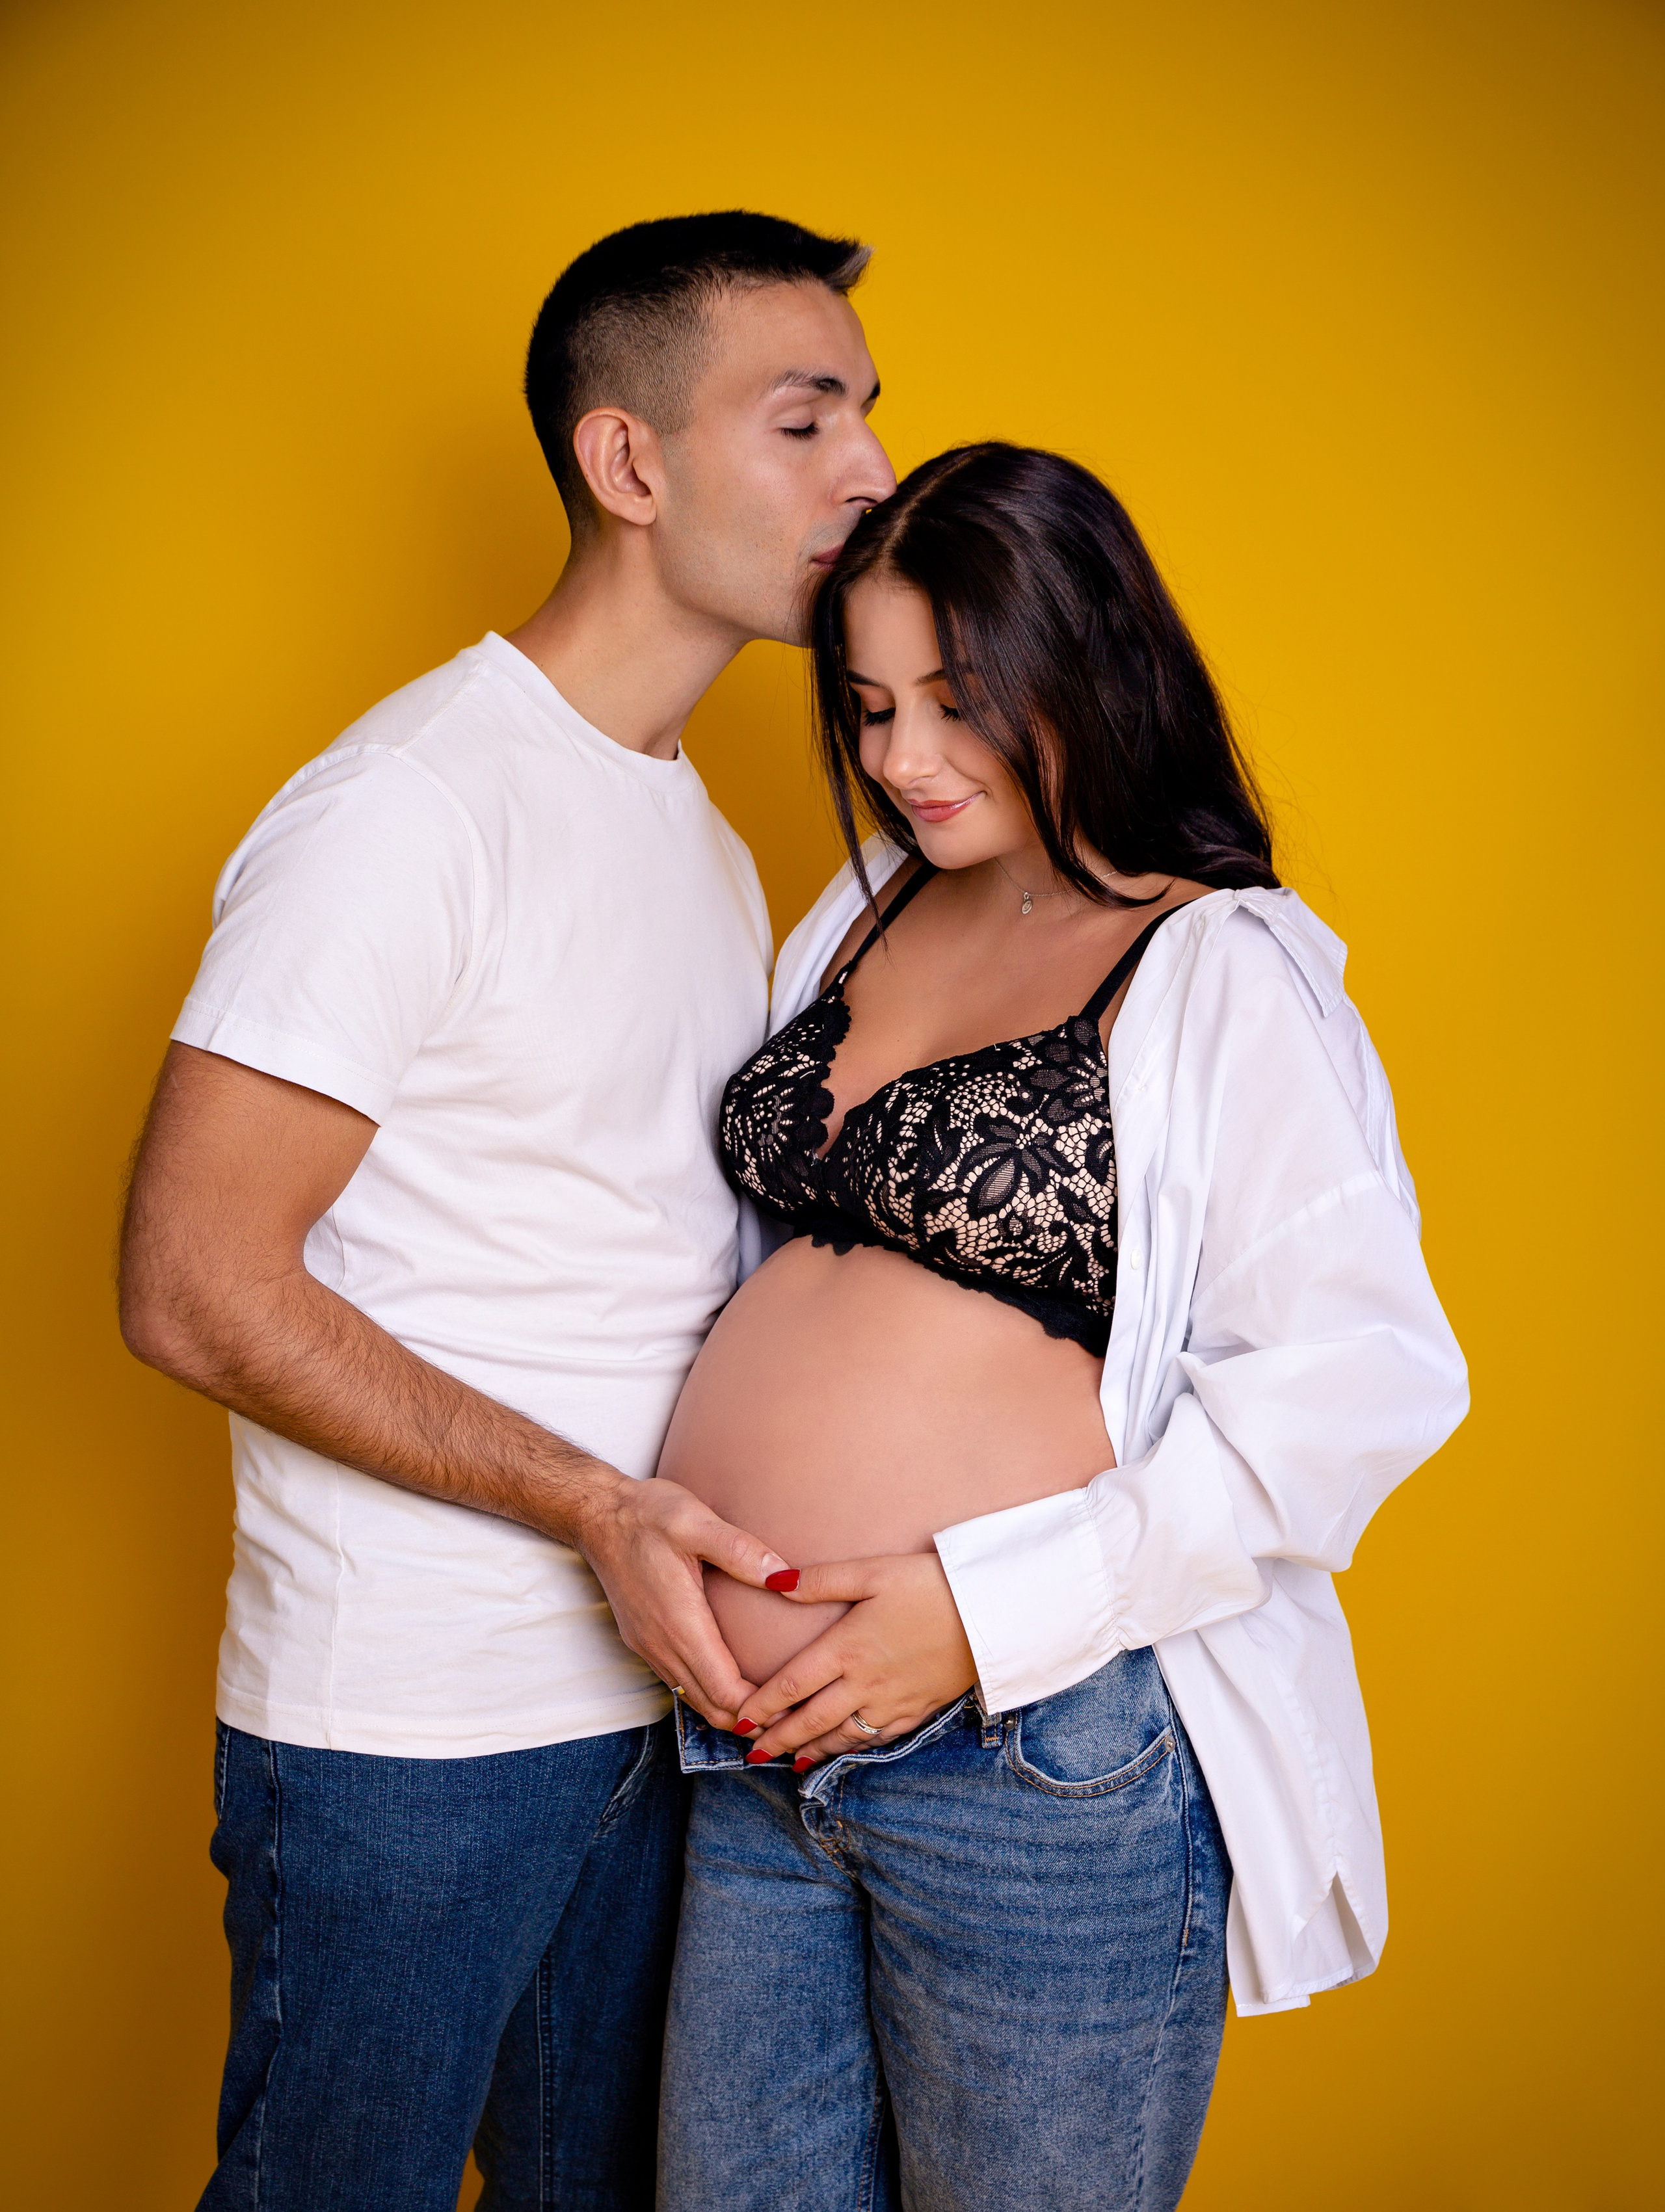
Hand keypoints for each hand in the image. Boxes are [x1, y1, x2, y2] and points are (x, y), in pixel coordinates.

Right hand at [570, 1475, 787, 1731]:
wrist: (598, 1515)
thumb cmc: (647, 1514)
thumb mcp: (696, 1522)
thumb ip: (742, 1551)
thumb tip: (786, 1579)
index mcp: (680, 1624)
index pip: (725, 1691)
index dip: (761, 1707)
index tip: (796, 1704)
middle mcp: (662, 1645)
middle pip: (712, 1707)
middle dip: (752, 1719)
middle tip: (794, 1715)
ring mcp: (649, 1646)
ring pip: (694, 1699)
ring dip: (731, 1711)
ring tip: (772, 1706)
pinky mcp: (643, 1641)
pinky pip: (680, 1683)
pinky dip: (709, 1695)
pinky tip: (733, 1683)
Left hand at [736, 1553, 976, 1767]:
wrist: (992, 1611)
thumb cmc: (930, 1583)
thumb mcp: (873, 1571)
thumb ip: (820, 1580)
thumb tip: (771, 1581)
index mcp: (846, 1648)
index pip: (790, 1686)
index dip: (760, 1707)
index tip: (737, 1721)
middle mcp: (863, 1683)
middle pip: (810, 1721)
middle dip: (777, 1740)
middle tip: (751, 1755)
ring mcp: (892, 1702)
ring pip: (841, 1737)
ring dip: (810, 1751)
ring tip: (787, 1762)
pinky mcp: (917, 1709)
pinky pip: (876, 1739)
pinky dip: (851, 1750)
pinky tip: (842, 1752)